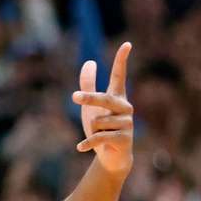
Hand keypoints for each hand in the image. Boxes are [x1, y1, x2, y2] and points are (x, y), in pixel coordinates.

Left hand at [73, 42, 134, 174]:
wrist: (110, 156)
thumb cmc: (101, 128)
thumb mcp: (91, 107)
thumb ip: (89, 86)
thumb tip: (89, 62)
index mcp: (117, 97)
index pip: (119, 76)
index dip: (121, 60)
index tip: (127, 44)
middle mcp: (125, 107)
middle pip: (104, 98)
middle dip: (88, 99)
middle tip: (74, 97)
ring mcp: (127, 123)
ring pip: (98, 121)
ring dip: (91, 130)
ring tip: (99, 136)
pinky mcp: (124, 138)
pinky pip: (100, 136)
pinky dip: (87, 143)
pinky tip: (79, 147)